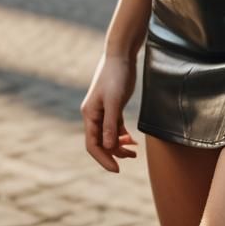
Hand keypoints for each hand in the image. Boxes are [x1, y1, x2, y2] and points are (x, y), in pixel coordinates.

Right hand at [80, 54, 139, 172]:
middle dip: (114, 153)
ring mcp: (103, 111)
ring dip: (120, 145)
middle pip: (101, 142)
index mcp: (90, 115)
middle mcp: (94, 115)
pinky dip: (123, 135)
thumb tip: (108, 146)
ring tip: (134, 152)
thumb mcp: (114, 101)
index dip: (103, 159)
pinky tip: (133, 141)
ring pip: (109, 136)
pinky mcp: (113, 106)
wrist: (121, 55)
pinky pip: (116, 127)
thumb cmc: (116, 76)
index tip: (117, 169)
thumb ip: (110, 124)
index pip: (93, 144)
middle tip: (131, 158)